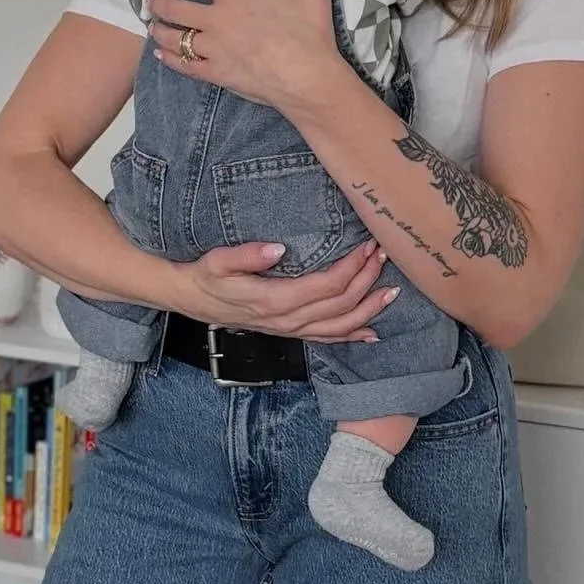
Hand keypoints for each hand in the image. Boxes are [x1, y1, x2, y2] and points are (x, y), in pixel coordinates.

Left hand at [147, 0, 342, 114]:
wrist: (309, 80)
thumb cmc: (311, 32)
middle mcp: (217, 21)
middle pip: (175, 8)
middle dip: (159, 1)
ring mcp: (214, 50)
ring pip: (174, 38)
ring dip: (159, 29)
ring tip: (153, 25)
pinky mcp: (216, 74)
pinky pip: (184, 65)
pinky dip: (169, 58)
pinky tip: (161, 54)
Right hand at [176, 239, 397, 342]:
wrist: (192, 299)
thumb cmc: (206, 276)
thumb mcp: (217, 261)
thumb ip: (247, 255)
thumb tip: (279, 247)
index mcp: (275, 300)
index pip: (326, 285)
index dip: (351, 266)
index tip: (366, 245)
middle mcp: (288, 320)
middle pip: (340, 304)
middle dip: (366, 280)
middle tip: (382, 255)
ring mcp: (290, 329)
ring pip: (340, 326)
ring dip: (368, 309)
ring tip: (391, 291)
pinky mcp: (290, 332)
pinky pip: (327, 338)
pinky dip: (352, 336)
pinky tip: (371, 332)